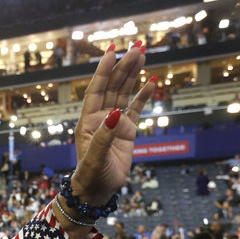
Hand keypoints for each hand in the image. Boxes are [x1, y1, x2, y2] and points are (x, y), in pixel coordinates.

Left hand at [73, 43, 154, 203]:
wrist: (97, 190)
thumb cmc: (92, 175)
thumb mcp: (96, 157)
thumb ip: (104, 135)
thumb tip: (116, 113)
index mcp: (88, 121)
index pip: (96, 90)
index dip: (103, 70)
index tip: (112, 51)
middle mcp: (100, 118)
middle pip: (112, 87)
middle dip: (123, 67)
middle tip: (137, 48)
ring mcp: (114, 123)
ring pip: (124, 94)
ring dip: (133, 75)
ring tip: (143, 55)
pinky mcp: (127, 131)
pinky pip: (136, 109)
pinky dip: (143, 95)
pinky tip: (151, 81)